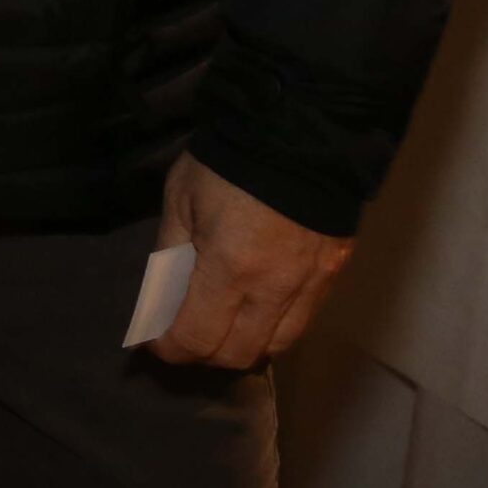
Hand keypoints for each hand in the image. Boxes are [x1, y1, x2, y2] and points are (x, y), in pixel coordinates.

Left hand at [150, 151, 350, 369]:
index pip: (197, 336)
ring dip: (243, 346)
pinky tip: (256, 311)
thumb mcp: (181, 199)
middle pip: (238, 353)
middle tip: (184, 334)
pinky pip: (302, 322)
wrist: (299, 133)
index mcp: (229, 266)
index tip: (154, 343)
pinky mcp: (333, 276)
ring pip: (276, 346)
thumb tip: (160, 297)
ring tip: (220, 326)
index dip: (171, 348)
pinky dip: (274, 328)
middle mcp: (274, 288)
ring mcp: (310, 285)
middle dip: (204, 353)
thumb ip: (171, 253)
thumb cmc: (227, 163)